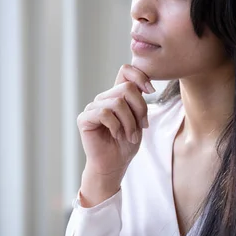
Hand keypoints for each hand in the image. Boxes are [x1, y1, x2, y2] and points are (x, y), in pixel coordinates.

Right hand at [77, 64, 155, 205]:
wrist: (115, 165)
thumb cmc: (127, 143)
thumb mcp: (140, 120)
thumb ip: (139, 102)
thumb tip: (146, 87)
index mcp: (117, 95)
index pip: (125, 71)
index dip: (140, 76)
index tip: (151, 90)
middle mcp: (104, 98)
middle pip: (127, 88)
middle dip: (140, 109)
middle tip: (142, 127)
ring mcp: (93, 107)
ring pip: (118, 103)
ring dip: (129, 123)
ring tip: (130, 136)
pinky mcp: (84, 118)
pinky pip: (104, 114)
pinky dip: (116, 126)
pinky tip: (116, 135)